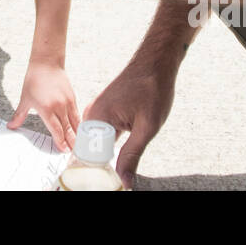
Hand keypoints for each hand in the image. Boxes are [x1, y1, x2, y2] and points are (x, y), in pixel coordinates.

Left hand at [11, 60, 78, 151]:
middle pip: (67, 129)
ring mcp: (67, 102)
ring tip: (79, 145)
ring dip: (77, 134)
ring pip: (74, 122)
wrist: (46, 63)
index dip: (60, 142)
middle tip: (73, 152)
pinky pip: (77, 113)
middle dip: (71, 142)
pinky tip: (79, 129)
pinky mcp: (72, 97)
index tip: (63, 150)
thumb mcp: (25, 98)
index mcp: (46, 109)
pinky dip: (78, 123)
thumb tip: (11, 126)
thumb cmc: (34, 79)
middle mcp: (59, 107)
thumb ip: (19, 115)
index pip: (56, 130)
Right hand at [83, 56, 177, 187]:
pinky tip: (124, 147)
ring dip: (109, 153)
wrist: (156, 62)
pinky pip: (104, 132)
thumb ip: (132, 155)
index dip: (100, 171)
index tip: (113, 182)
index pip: (88, 155)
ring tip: (122, 166)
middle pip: (91, 149)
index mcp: (98, 118)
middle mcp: (92, 113)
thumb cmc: (153, 90)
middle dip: (104, 164)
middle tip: (121, 178)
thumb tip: (124, 181)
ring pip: (99, 141)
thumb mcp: (147, 127)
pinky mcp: (106, 109)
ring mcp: (99, 110)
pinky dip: (112, 143)